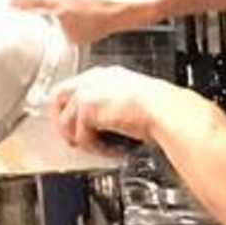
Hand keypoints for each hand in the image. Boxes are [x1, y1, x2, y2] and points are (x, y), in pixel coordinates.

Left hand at [45, 66, 180, 153]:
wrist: (166, 110)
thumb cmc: (163, 108)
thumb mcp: (137, 101)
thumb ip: (117, 107)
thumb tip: (113, 124)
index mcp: (107, 74)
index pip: (77, 87)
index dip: (74, 108)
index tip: (79, 125)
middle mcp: (93, 78)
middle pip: (59, 96)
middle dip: (63, 121)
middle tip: (73, 140)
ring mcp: (87, 91)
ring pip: (65, 119)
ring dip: (78, 137)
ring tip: (94, 148)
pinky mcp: (86, 107)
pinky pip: (80, 134)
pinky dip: (93, 146)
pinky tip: (108, 150)